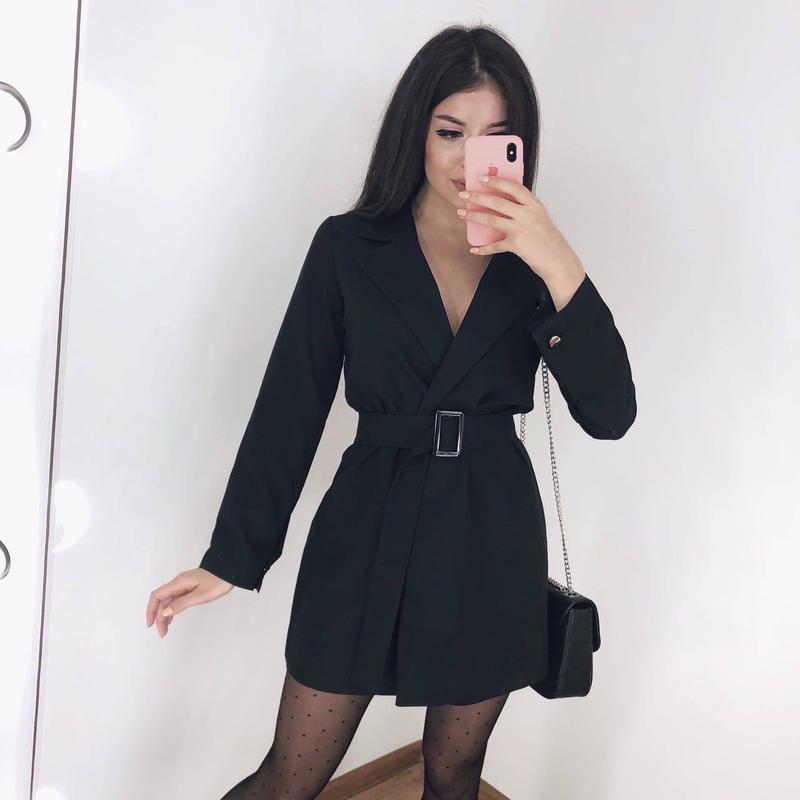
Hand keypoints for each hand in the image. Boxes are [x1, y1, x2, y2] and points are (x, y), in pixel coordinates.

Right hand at [145, 568, 232, 637]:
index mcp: (178, 583)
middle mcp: (178, 583)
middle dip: (159, 617)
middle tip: (162, 634)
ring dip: (165, 614)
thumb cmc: (217, 583)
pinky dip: (172, 609)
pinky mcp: (190, 587)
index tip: (151, 625)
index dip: (151, 610)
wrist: (230, 571)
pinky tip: (172, 618)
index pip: (157, 596)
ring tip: (166, 630)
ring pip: (169, 600)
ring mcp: (184, 584)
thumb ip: (181, 604)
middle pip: (162, 600)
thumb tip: (163, 613)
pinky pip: (176, 598)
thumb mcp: (200, 596)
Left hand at [456, 175, 584, 283]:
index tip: (482, 177)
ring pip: (492, 219)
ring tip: (462, 213)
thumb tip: (502, 206)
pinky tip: (474, 248)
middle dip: (477, 197)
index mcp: (534, 205)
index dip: (496, 181)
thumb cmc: (549, 240)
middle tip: (464, 195)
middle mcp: (527, 214)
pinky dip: (483, 248)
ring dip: (474, 216)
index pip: (513, 187)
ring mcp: (521, 229)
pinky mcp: (516, 245)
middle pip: (497, 202)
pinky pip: (495, 245)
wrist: (558, 261)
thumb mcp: (540, 219)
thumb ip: (524, 210)